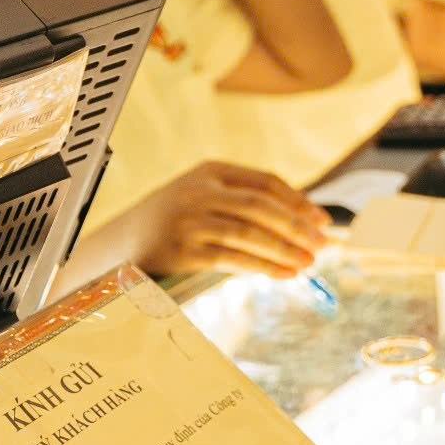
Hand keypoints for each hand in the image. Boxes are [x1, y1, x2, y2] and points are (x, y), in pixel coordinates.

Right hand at [123, 161, 326, 277]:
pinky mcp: (183, 250)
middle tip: (323, 244)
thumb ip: (240, 200)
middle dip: (297, 227)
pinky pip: (233, 259)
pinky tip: (284, 274)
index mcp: (210, 169)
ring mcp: (189, 219)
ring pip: (250, 233)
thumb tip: (298, 221)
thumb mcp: (202, 195)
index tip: (322, 220)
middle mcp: (200, 190)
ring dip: (285, 250)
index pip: (265, 181)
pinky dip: (263, 267)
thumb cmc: (172, 221)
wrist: (121, 243)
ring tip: (308, 263)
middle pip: (261, 207)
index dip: (298, 201)